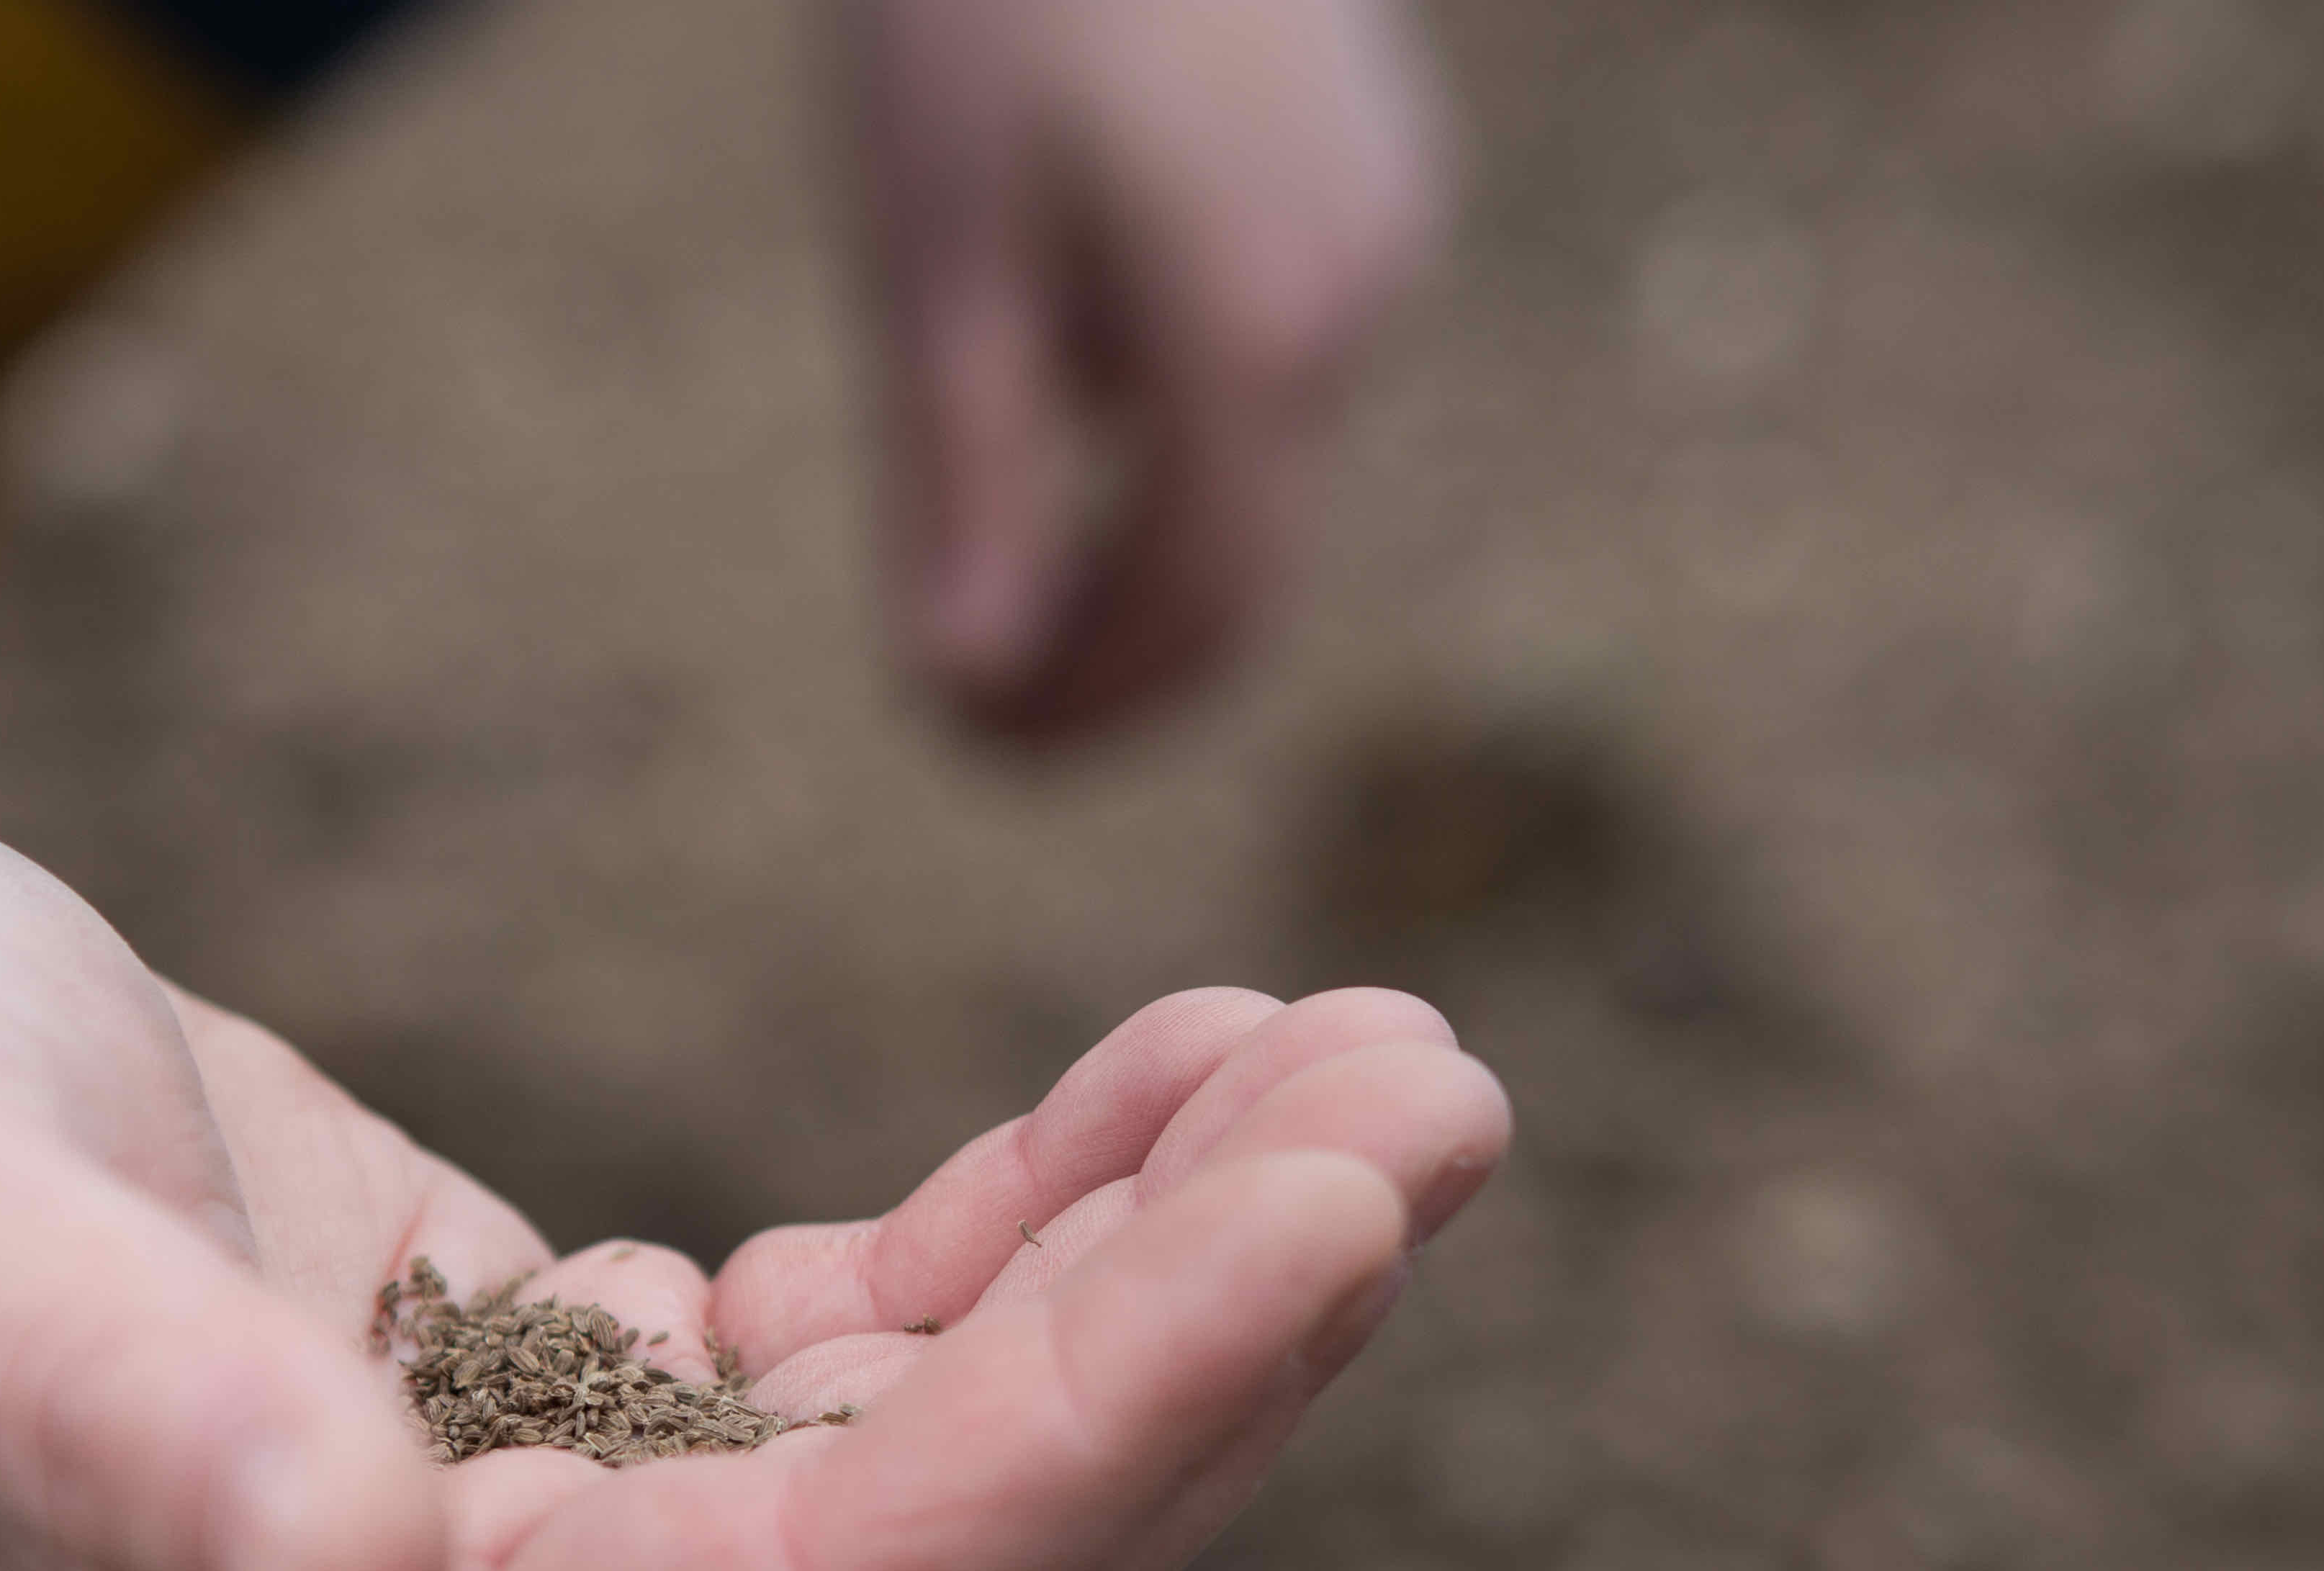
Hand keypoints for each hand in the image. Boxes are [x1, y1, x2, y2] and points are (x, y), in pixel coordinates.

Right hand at [0, 804, 1506, 1570]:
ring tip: (1370, 1051)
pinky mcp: (585, 1449)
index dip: (1107, 1418)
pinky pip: (881, 1365)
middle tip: (1434, 1085)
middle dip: (1216, 1335)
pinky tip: (1176, 1081)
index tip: (1345, 1199)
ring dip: (1178, 1268)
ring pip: (961, 1462)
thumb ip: (116, 1429)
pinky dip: (1039, 1232)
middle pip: (955, 1561)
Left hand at [847, 0, 1449, 740]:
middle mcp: (1352, 295)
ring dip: (1135, 513)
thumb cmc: (980, 12)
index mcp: (1243, 332)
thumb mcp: (935, 260)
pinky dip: (1182, 400)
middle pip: (1242, 550)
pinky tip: (1089, 334)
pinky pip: (1282, 346)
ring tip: (1002, 508)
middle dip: (1113, 645)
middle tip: (974, 696)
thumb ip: (964, 482)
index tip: (971, 744)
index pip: (1193, 604)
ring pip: (1255, 446)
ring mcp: (1387, 228)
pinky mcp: (1385, 174)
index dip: (1086, 703)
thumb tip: (962, 690)